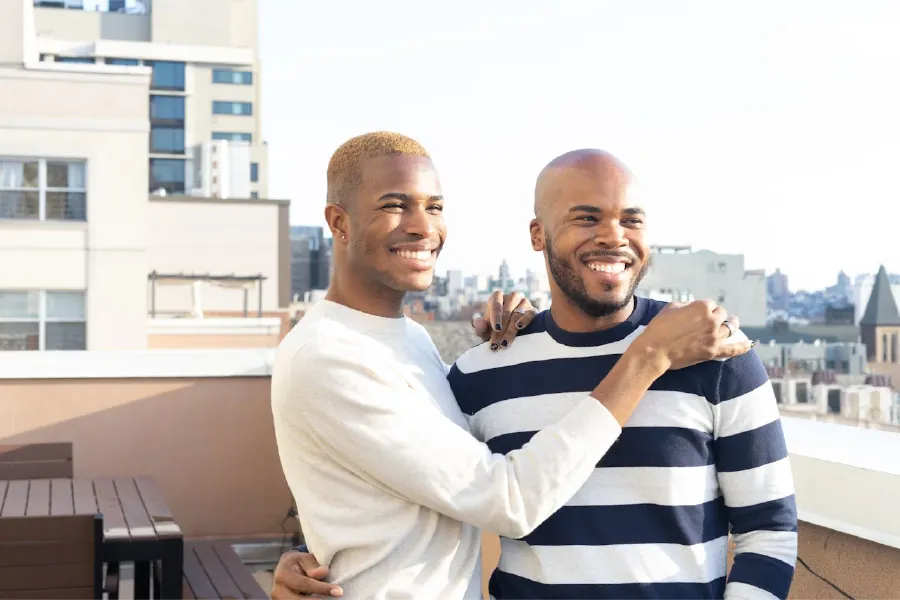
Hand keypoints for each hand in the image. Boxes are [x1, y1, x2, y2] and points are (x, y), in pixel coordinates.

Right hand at [271, 549, 342, 597]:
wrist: (285, 569)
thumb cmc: (299, 563)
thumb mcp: (305, 558)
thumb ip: (313, 566)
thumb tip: (322, 572)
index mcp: (282, 575)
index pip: (305, 584)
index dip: (322, 588)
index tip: (338, 591)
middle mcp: (277, 590)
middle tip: (336, 597)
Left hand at [471, 290, 537, 349]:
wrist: (508, 333)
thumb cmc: (494, 329)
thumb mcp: (485, 329)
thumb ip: (480, 326)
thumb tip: (477, 322)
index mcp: (497, 297)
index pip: (496, 304)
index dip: (496, 316)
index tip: (496, 329)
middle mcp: (511, 297)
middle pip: (507, 311)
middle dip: (501, 330)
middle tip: (497, 344)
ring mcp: (523, 302)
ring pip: (517, 314)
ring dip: (511, 330)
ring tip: (505, 344)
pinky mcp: (532, 310)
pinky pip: (530, 314)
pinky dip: (525, 320)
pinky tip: (520, 327)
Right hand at [631, 300, 752, 370]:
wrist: (655, 350)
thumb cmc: (659, 327)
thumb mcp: (670, 307)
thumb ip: (686, 305)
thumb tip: (692, 308)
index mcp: (702, 306)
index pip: (711, 304)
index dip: (705, 308)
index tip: (699, 314)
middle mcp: (712, 320)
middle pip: (722, 315)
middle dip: (717, 316)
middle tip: (710, 320)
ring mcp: (714, 336)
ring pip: (730, 328)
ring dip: (731, 325)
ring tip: (733, 323)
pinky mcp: (713, 351)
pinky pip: (733, 349)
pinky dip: (743, 347)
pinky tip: (751, 345)